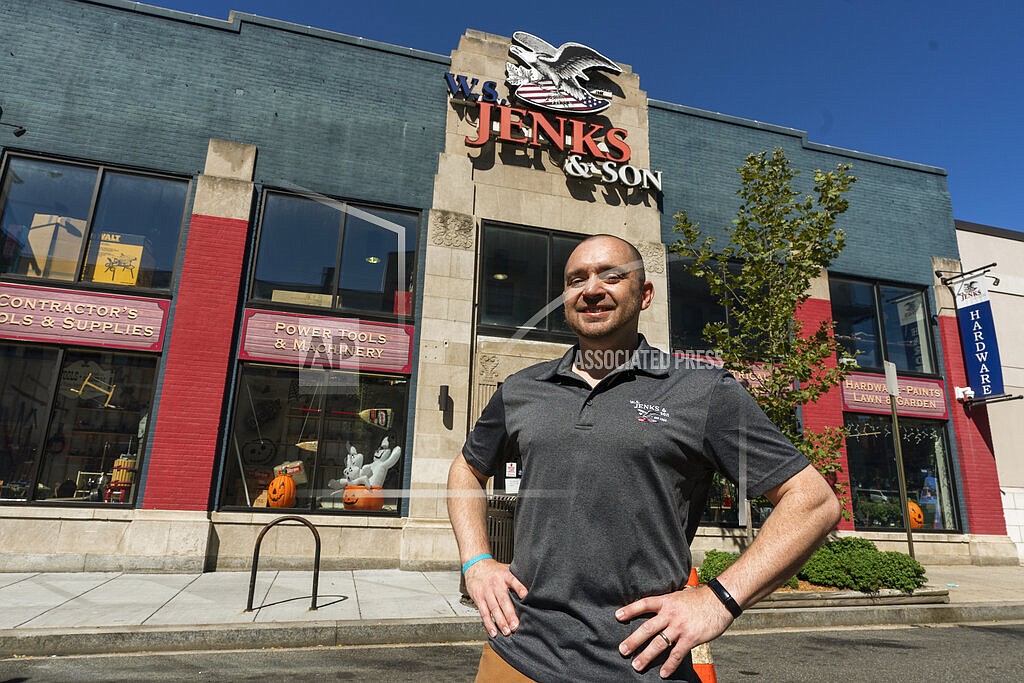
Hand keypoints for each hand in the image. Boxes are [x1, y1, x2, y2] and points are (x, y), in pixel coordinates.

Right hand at [464, 559, 527, 637]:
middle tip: (515, 626)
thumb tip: (533, 586)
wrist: (475, 565)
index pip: (514, 581)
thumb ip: (517, 578)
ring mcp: (486, 592)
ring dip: (500, 622)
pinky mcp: (479, 599)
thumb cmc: (494, 570)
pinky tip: (494, 632)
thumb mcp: (506, 569)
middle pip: (503, 600)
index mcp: (505, 576)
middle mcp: (495, 584)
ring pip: (494, 609)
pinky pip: (484, 613)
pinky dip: (489, 624)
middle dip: (510, 614)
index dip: (520, 588)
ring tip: (507, 632)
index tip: (526, 596)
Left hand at [615, 586, 733, 677]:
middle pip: (647, 628)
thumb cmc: (700, 598)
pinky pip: (677, 654)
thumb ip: (667, 603)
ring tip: (636, 665)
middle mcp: (670, 614)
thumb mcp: (680, 595)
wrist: (720, 600)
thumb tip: (657, 609)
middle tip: (622, 650)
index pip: (644, 604)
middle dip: (633, 641)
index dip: (630, 610)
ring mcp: (680, 627)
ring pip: (659, 644)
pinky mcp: (691, 638)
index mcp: (666, 602)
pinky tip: (663, 673)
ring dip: (646, 656)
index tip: (617, 616)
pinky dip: (669, 665)